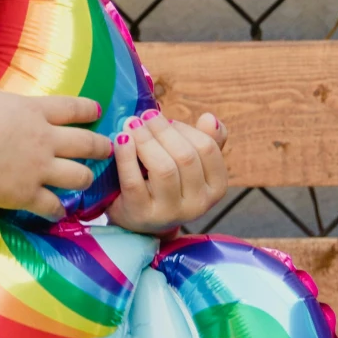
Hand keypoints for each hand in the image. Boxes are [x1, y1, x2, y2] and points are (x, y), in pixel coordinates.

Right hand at [0, 81, 113, 220]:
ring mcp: (39, 169)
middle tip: (108, 148)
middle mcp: (45, 140)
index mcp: (34, 112)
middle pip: (85, 143)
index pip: (71, 108)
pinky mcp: (27, 194)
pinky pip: (51, 205)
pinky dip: (58, 211)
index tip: (97, 112)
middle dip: (101, 146)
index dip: (87, 109)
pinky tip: (60, 213)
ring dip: (86, 178)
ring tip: (87, 181)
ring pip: (78, 176)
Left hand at [107, 108, 228, 233]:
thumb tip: (208, 118)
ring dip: (146, 140)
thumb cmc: (165, 185)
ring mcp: (170, 212)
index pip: (207, 149)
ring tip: (131, 124)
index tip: (166, 120)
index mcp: (216, 187)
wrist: (139, 221)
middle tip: (145, 116)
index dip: (185, 129)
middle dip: (163, 131)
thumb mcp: (189, 165)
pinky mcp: (142, 214)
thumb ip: (203, 141)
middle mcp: (199, 203)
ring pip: (164, 169)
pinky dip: (126, 156)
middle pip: (186, 157)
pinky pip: (134, 181)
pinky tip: (121, 139)